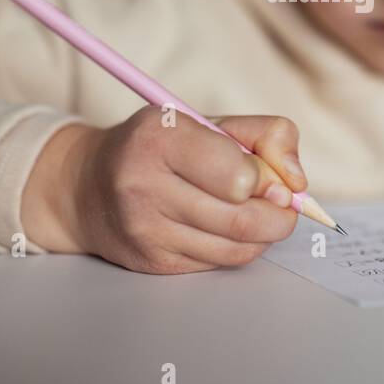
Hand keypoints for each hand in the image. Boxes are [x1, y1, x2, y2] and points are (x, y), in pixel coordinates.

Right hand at [22, 109, 303, 272]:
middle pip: (244, 220)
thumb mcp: (206, 121)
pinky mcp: (152, 262)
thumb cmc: (159, 148)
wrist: (86, 186)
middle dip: (278, 214)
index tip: (266, 174)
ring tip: (253, 211)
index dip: (267, 178)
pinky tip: (222, 226)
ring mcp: (146, 230)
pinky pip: (220, 262)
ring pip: (237, 248)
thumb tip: (297, 182)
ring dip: (262, 233)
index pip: (238, 175)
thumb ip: (266, 136)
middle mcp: (144, 185)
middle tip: (281, 201)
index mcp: (159, 138)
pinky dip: (236, 246)